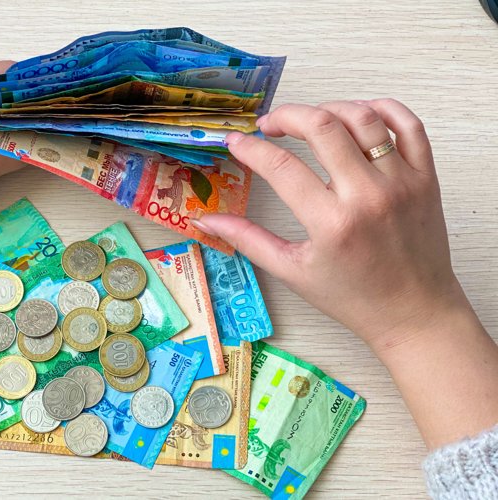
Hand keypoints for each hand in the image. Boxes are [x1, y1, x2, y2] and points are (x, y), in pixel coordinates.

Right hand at [194, 99, 464, 351]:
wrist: (414, 312)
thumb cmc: (353, 297)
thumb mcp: (292, 271)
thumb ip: (246, 239)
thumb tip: (204, 220)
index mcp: (330, 223)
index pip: (281, 166)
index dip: (251, 149)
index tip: (237, 142)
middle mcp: (367, 196)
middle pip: (322, 126)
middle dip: (287, 116)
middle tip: (270, 125)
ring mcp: (401, 182)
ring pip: (363, 117)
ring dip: (328, 108)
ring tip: (309, 119)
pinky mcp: (425, 178)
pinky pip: (408, 125)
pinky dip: (382, 109)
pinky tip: (357, 114)